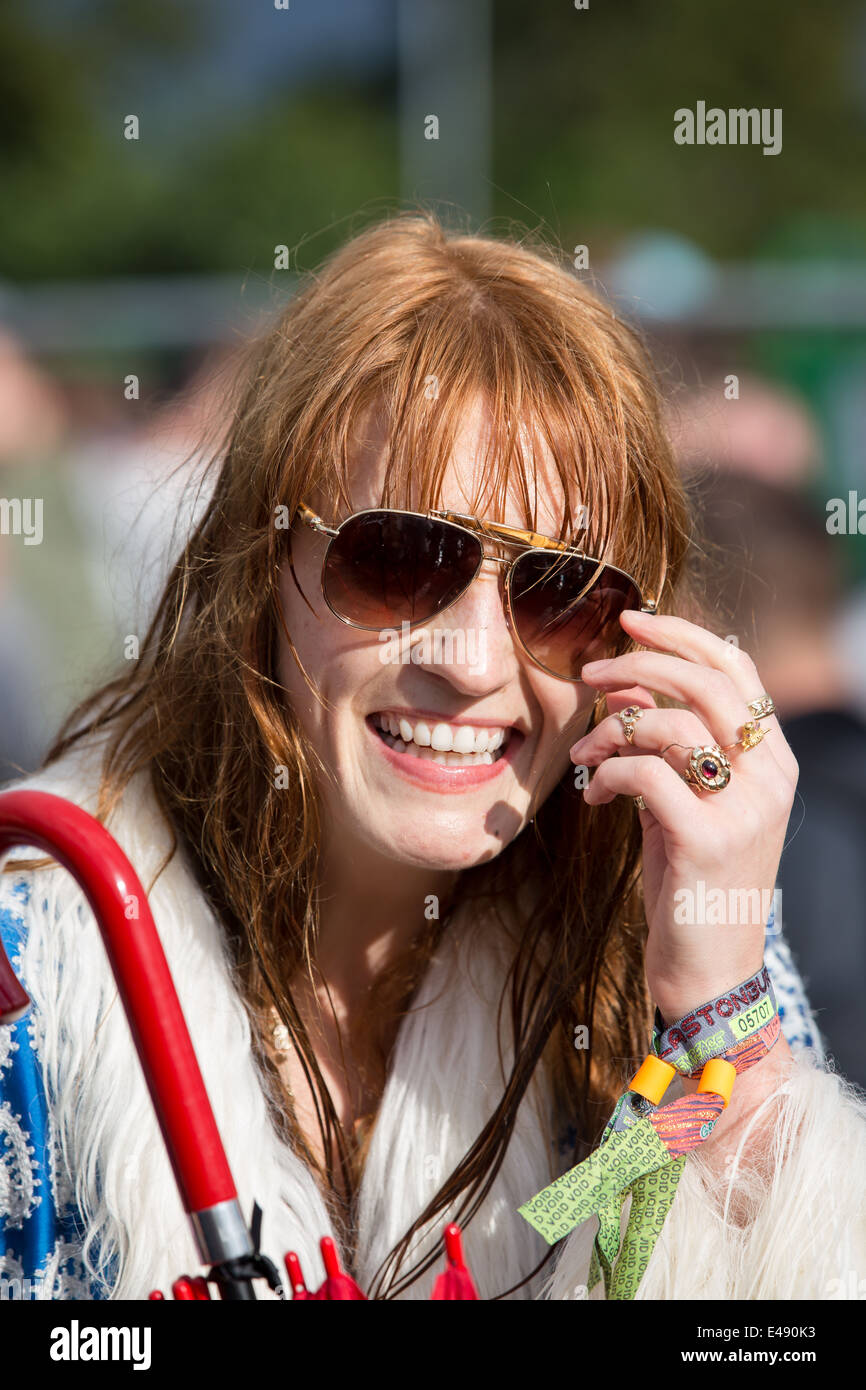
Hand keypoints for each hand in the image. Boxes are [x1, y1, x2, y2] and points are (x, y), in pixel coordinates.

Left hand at [570, 611, 797, 1024]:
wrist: (710, 969)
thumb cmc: (692, 883)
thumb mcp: (682, 803)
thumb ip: (662, 746)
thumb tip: (621, 687)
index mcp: (774, 762)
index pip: (738, 669)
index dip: (684, 635)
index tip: (632, 621)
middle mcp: (771, 778)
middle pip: (706, 682)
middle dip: (639, 665)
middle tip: (590, 673)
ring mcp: (744, 809)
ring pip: (672, 724)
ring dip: (611, 729)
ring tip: (585, 756)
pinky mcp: (706, 839)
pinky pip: (644, 774)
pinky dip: (607, 774)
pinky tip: (593, 798)